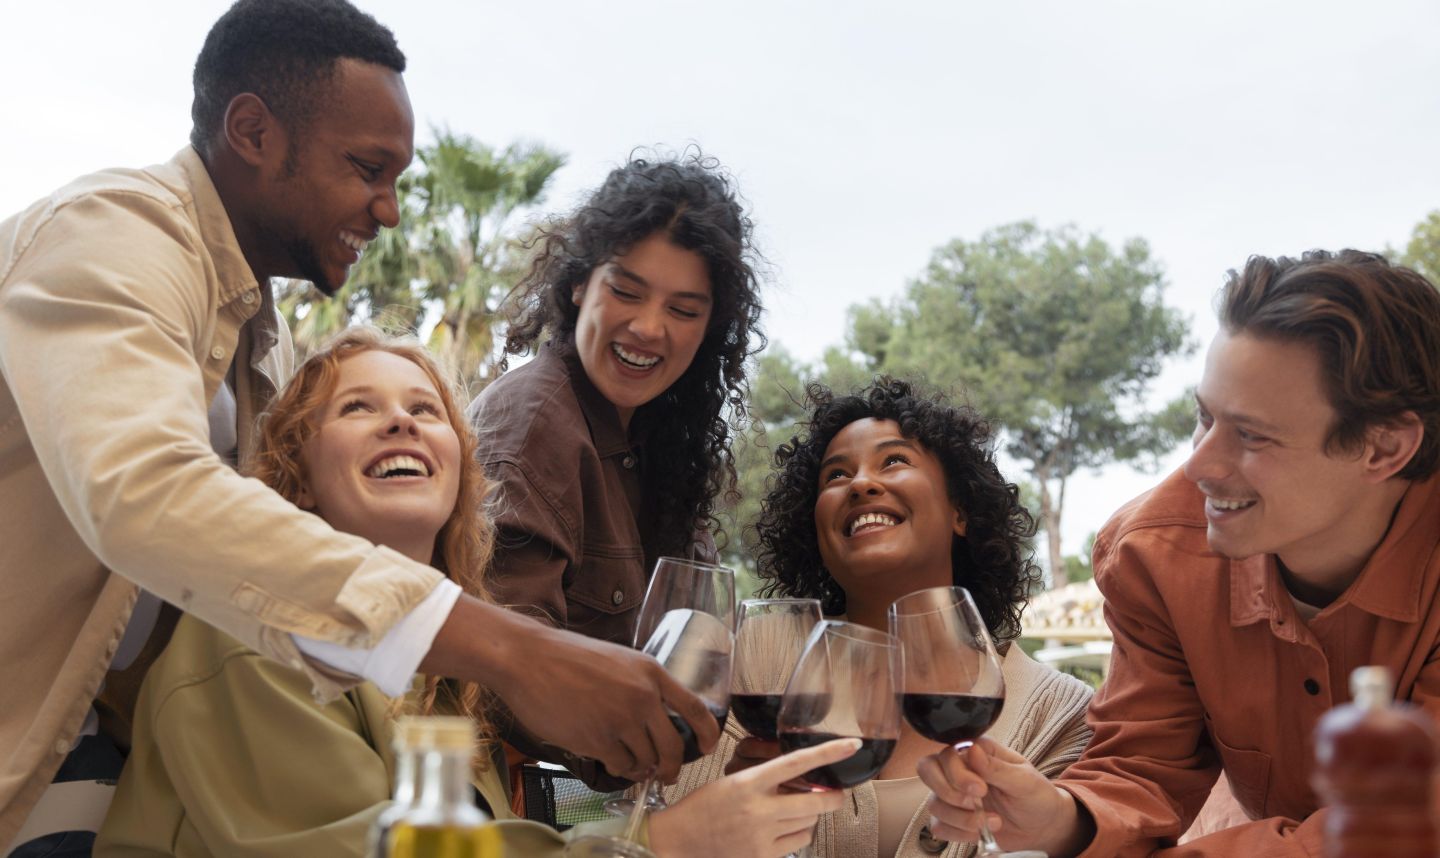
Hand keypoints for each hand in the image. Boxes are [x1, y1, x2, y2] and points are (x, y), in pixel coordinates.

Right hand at [422, 597, 718, 781]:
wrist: (530, 659)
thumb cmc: (568, 658)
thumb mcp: (618, 660)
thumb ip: (641, 687)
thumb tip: (657, 724)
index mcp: (651, 673)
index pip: (695, 708)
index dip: (707, 733)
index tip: (709, 747)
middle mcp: (643, 697)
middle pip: (674, 746)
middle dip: (672, 766)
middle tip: (666, 774)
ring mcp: (621, 720)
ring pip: (646, 760)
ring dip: (640, 767)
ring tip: (627, 761)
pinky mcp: (598, 740)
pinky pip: (620, 765)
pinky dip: (618, 768)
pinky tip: (610, 759)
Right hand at [649, 737, 855, 857]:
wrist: (678, 841)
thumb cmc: (703, 808)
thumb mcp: (732, 782)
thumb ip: (765, 780)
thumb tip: (801, 780)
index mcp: (749, 782)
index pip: (796, 762)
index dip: (827, 753)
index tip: (851, 745)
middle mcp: (758, 809)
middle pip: (816, 803)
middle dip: (833, 798)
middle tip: (836, 794)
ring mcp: (761, 836)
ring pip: (809, 824)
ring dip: (809, 817)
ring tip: (791, 813)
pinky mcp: (762, 857)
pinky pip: (798, 843)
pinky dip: (799, 835)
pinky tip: (783, 831)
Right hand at [917, 737, 1088, 856]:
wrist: (1043, 828)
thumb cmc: (1037, 797)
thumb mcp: (1025, 781)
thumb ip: (997, 767)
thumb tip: (972, 750)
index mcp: (977, 752)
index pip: (947, 753)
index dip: (957, 773)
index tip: (981, 790)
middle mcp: (960, 770)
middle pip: (927, 770)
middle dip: (948, 792)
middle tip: (976, 803)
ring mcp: (954, 795)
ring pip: (934, 803)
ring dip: (962, 818)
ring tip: (992, 822)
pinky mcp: (953, 819)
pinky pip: (938, 826)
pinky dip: (958, 833)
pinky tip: (980, 833)